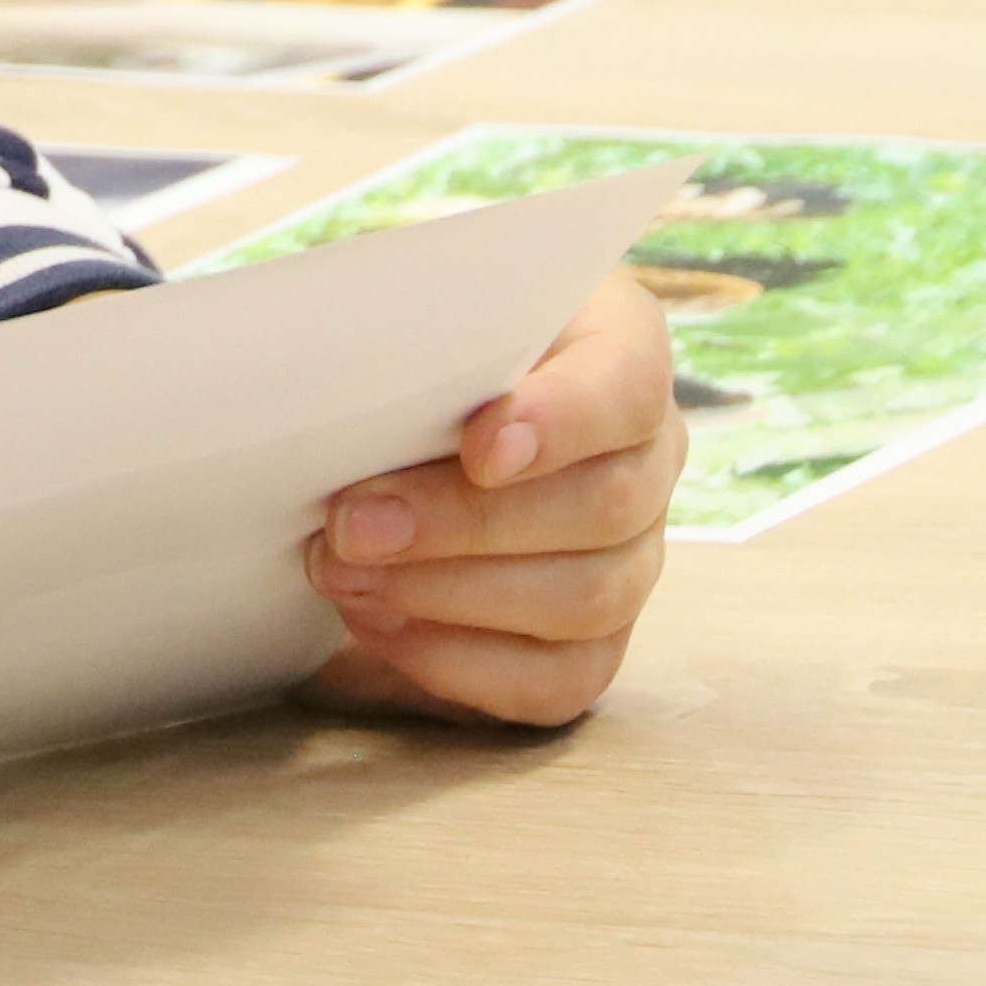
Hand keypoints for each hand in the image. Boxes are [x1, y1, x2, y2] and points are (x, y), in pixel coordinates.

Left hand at [300, 274, 678, 727]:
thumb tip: (338, 364)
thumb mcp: (397, 305)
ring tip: (345, 577)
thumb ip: (396, 323)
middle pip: (605, 506)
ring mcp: (633, 553)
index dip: (564, 421)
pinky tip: (381, 628)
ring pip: (588, 599)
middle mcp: (646, 453)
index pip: (627, 384)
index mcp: (617, 344)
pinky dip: (463, 663)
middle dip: (463, 525)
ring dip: (451, 596)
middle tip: (350, 526)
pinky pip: (561, 679)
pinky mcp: (594, 639)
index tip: (480, 449)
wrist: (378, 418)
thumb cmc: (395, 342)